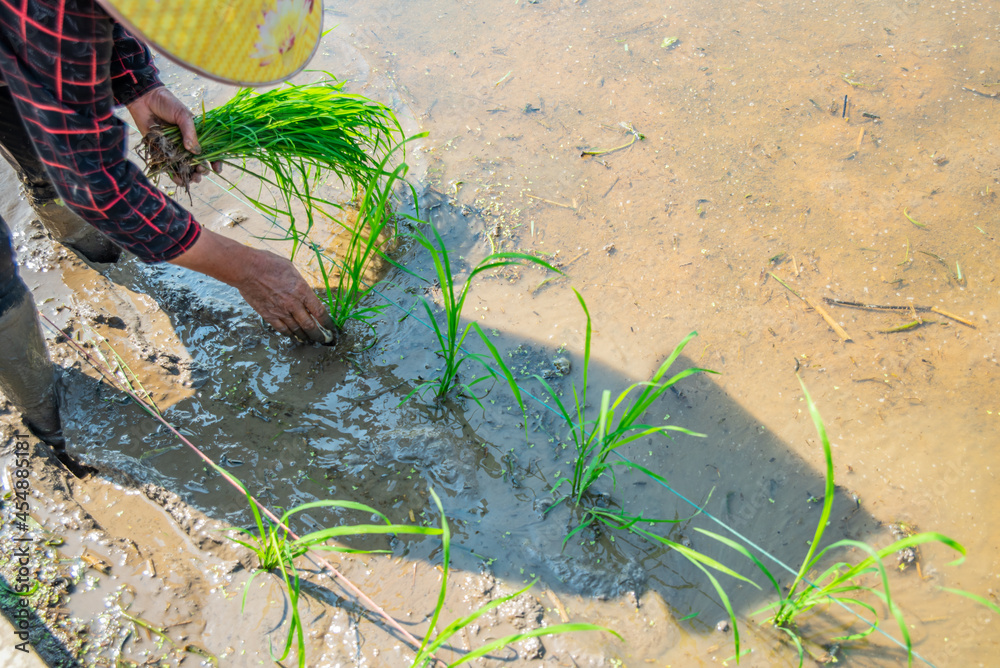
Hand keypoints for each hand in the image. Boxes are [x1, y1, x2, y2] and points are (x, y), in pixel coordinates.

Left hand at [127, 87, 221, 183]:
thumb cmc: (166, 103)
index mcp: (196, 135)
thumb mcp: (183, 115)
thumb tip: (195, 152)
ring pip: (185, 167)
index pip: (210, 150)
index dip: (215, 161)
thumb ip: (189, 132)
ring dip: (190, 176)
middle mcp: (186, 144)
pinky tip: (179, 180)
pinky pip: (169, 167)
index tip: (217, 169)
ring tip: (193, 180)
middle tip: (200, 173)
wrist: (144, 99)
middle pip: (198, 162)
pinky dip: (174, 175)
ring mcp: (174, 149)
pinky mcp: (160, 152)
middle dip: (202, 171)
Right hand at [170, 229, 335, 343]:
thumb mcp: (291, 270)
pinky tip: (293, 337)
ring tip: (310, 341)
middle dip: (319, 335)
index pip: (320, 312)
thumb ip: (300, 284)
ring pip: (297, 330)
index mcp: (302, 290)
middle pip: (310, 325)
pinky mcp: (268, 315)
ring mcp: (280, 311)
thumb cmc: (269, 264)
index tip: (331, 328)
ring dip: (305, 337)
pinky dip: (289, 335)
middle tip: (324, 340)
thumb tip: (305, 292)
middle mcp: (293, 304)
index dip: (328, 323)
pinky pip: (281, 329)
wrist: (247, 269)